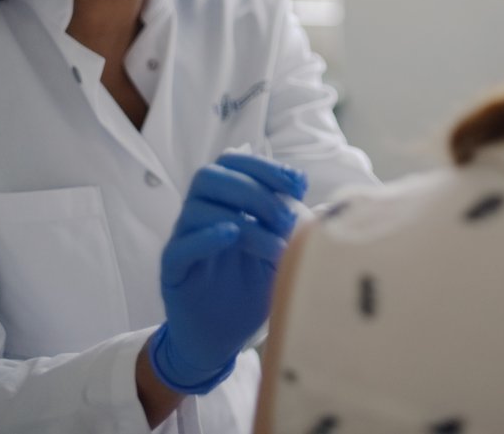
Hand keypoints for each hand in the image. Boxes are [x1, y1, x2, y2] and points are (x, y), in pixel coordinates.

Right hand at [148, 153, 307, 393]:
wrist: (222, 340)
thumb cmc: (250, 291)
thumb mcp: (279, 254)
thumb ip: (294, 229)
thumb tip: (330, 209)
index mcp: (224, 204)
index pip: (233, 163)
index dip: (264, 166)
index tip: (297, 184)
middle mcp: (200, 216)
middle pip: (210, 176)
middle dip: (253, 188)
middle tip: (284, 219)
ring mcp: (184, 241)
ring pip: (196, 207)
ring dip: (242, 218)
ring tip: (272, 244)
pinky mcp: (173, 271)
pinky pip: (181, 245)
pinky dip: (206, 236)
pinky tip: (232, 236)